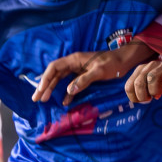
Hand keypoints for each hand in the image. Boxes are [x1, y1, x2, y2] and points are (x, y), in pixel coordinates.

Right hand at [34, 42, 156, 105]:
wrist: (125, 61)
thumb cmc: (113, 64)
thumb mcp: (99, 71)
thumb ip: (84, 80)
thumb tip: (69, 91)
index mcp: (74, 59)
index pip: (54, 67)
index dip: (45, 78)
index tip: (41, 90)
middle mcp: (73, 63)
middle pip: (54, 74)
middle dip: (44, 86)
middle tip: (36, 98)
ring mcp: (78, 69)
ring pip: (60, 79)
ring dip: (52, 89)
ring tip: (44, 100)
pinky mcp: (83, 75)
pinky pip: (70, 84)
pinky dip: (66, 92)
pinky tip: (64, 102)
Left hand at [124, 60, 161, 103]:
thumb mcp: (149, 86)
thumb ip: (142, 91)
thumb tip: (139, 100)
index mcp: (140, 71)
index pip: (128, 86)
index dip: (134, 97)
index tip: (142, 101)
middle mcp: (148, 66)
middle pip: (138, 83)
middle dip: (142, 96)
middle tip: (149, 99)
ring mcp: (161, 65)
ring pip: (151, 78)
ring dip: (153, 91)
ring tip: (157, 95)